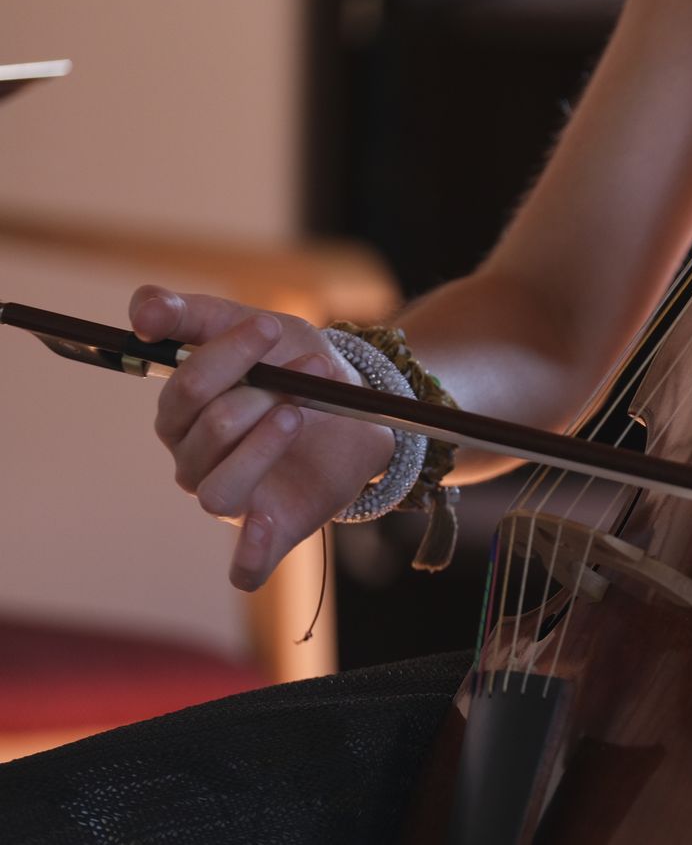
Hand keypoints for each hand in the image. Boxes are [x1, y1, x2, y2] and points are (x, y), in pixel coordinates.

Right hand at [130, 285, 395, 590]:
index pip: (185, 388)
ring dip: (264, 445)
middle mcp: (195, 461)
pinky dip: (248, 557)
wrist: (364, 406)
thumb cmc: (295, 368)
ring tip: (299, 412)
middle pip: (209, 430)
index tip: (270, 328)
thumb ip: (196, 314)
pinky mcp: (270, 533)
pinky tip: (263, 529)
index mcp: (182, 414)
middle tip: (309, 369)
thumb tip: (143, 309)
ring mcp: (231, 500)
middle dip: (264, 390)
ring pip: (220, 487)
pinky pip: (246, 566)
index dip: (228, 356)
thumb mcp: (256, 328)